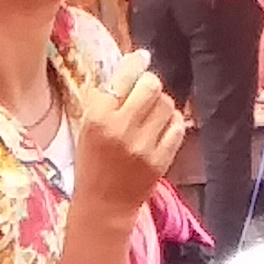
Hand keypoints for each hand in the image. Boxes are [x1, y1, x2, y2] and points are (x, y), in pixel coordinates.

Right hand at [65, 47, 189, 219]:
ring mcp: (143, 145)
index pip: (124, 76)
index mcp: (97, 117)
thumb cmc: (92, 162)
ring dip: (161, 104)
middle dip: (149, 84)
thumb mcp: (86, 126)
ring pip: (167, 104)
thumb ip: (105, 97)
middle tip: (144, 93)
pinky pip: (177, 126)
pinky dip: (171, 122)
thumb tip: (134, 62)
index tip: (141, 58)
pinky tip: (161, 128)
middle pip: (151, 85)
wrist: (104, 205)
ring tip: (151, 114)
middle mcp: (121, 128)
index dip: (135, 63)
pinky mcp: (160, 159)